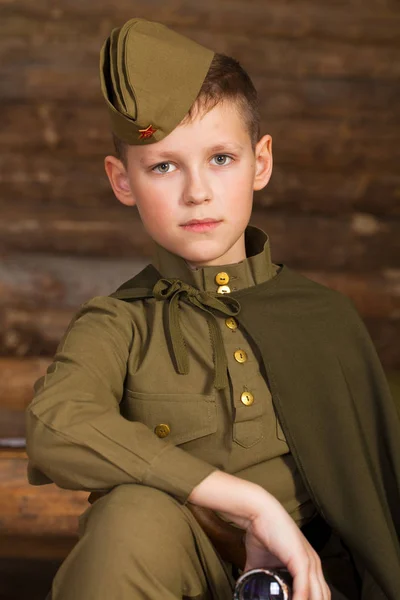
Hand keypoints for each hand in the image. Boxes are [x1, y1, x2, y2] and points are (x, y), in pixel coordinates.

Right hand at [189, 471, 329, 599]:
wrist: (258, 513)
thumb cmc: (261, 533)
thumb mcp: (261, 562)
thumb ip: (258, 577)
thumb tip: (248, 590)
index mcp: (308, 566)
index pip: (318, 594)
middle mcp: (314, 565)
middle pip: (321, 597)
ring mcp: (310, 562)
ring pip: (317, 596)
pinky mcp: (302, 559)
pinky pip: (305, 587)